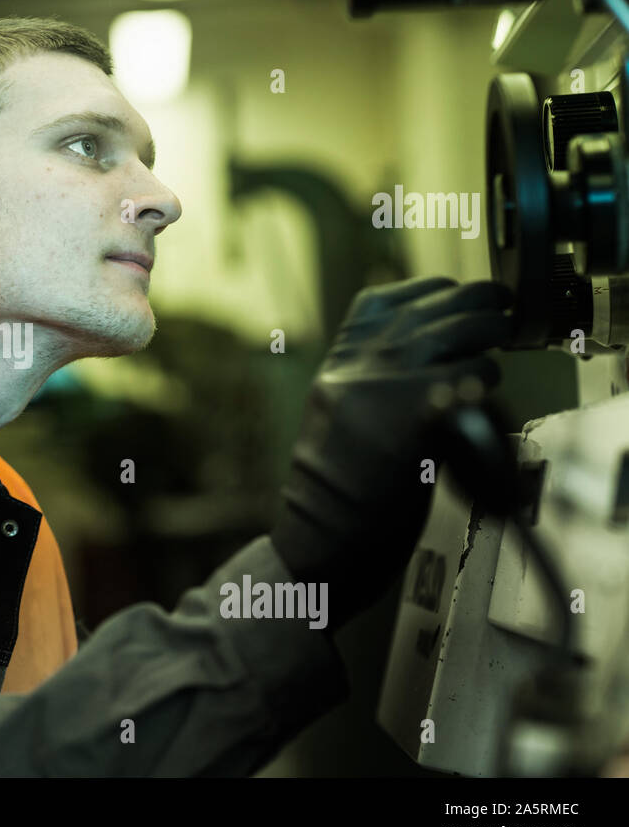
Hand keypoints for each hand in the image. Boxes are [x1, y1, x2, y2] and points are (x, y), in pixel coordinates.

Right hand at [269, 276, 513, 630]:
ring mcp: (386, 382)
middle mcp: (360, 360)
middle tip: (501, 315)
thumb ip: (374, 371)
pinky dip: (488, 380)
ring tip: (495, 355)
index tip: (462, 302)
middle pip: (438, 303)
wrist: (324, 533)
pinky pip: (474, 372)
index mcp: (338, 357)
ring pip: (464, 329)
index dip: (438, 293)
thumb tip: (438, 342)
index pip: (393, 296)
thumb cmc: (339, 483)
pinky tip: (481, 396)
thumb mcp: (339, 407)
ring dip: (491, 337)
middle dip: (482, 304)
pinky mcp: (417, 410)